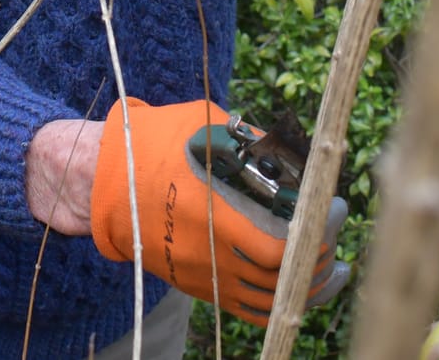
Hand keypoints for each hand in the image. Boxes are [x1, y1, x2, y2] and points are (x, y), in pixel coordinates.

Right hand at [88, 97, 349, 324]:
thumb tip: (302, 163)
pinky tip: (301, 289)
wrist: (102, 179)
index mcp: (210, 212)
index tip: (336, 207)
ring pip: (269, 299)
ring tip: (333, 269)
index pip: (281, 243)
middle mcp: (207, 252)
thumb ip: (254, 147)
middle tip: (334, 230)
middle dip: (318, 255)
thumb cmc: (156, 141)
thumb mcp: (206, 128)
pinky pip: (248, 309)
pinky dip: (280, 303)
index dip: (317, 229)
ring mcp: (201, 275)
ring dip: (307, 285)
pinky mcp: (197, 286)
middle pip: (281, 274)